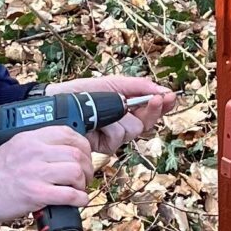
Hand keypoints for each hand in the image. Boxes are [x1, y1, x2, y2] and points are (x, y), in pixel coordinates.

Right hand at [0, 126, 93, 223]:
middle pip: (76, 153)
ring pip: (75, 171)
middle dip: (87, 167)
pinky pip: (69, 194)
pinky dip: (79, 199)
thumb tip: (63, 153)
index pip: (68, 133)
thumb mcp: (14, 147)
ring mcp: (36, 172)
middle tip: (84, 177)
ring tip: (78, 189)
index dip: (83, 146)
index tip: (84, 156)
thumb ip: (37, 146)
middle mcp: (35, 152)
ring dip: (82, 183)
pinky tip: (78, 201)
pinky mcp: (36, 194)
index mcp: (30, 138)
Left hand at [45, 76, 177, 154]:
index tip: (170, 96)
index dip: (162, 105)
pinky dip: (109, 127)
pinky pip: (118, 136)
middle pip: (148, 122)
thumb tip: (163, 91)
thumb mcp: (112, 84)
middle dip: (152, 109)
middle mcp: (124, 123)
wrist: (60, 105)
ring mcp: (116, 136)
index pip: (151, 109)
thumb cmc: (82, 93)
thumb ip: (138, 87)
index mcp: (127, 107)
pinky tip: (98, 123)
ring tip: (104, 110)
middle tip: (157, 100)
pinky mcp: (106, 146)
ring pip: (133, 128)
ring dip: (121, 116)